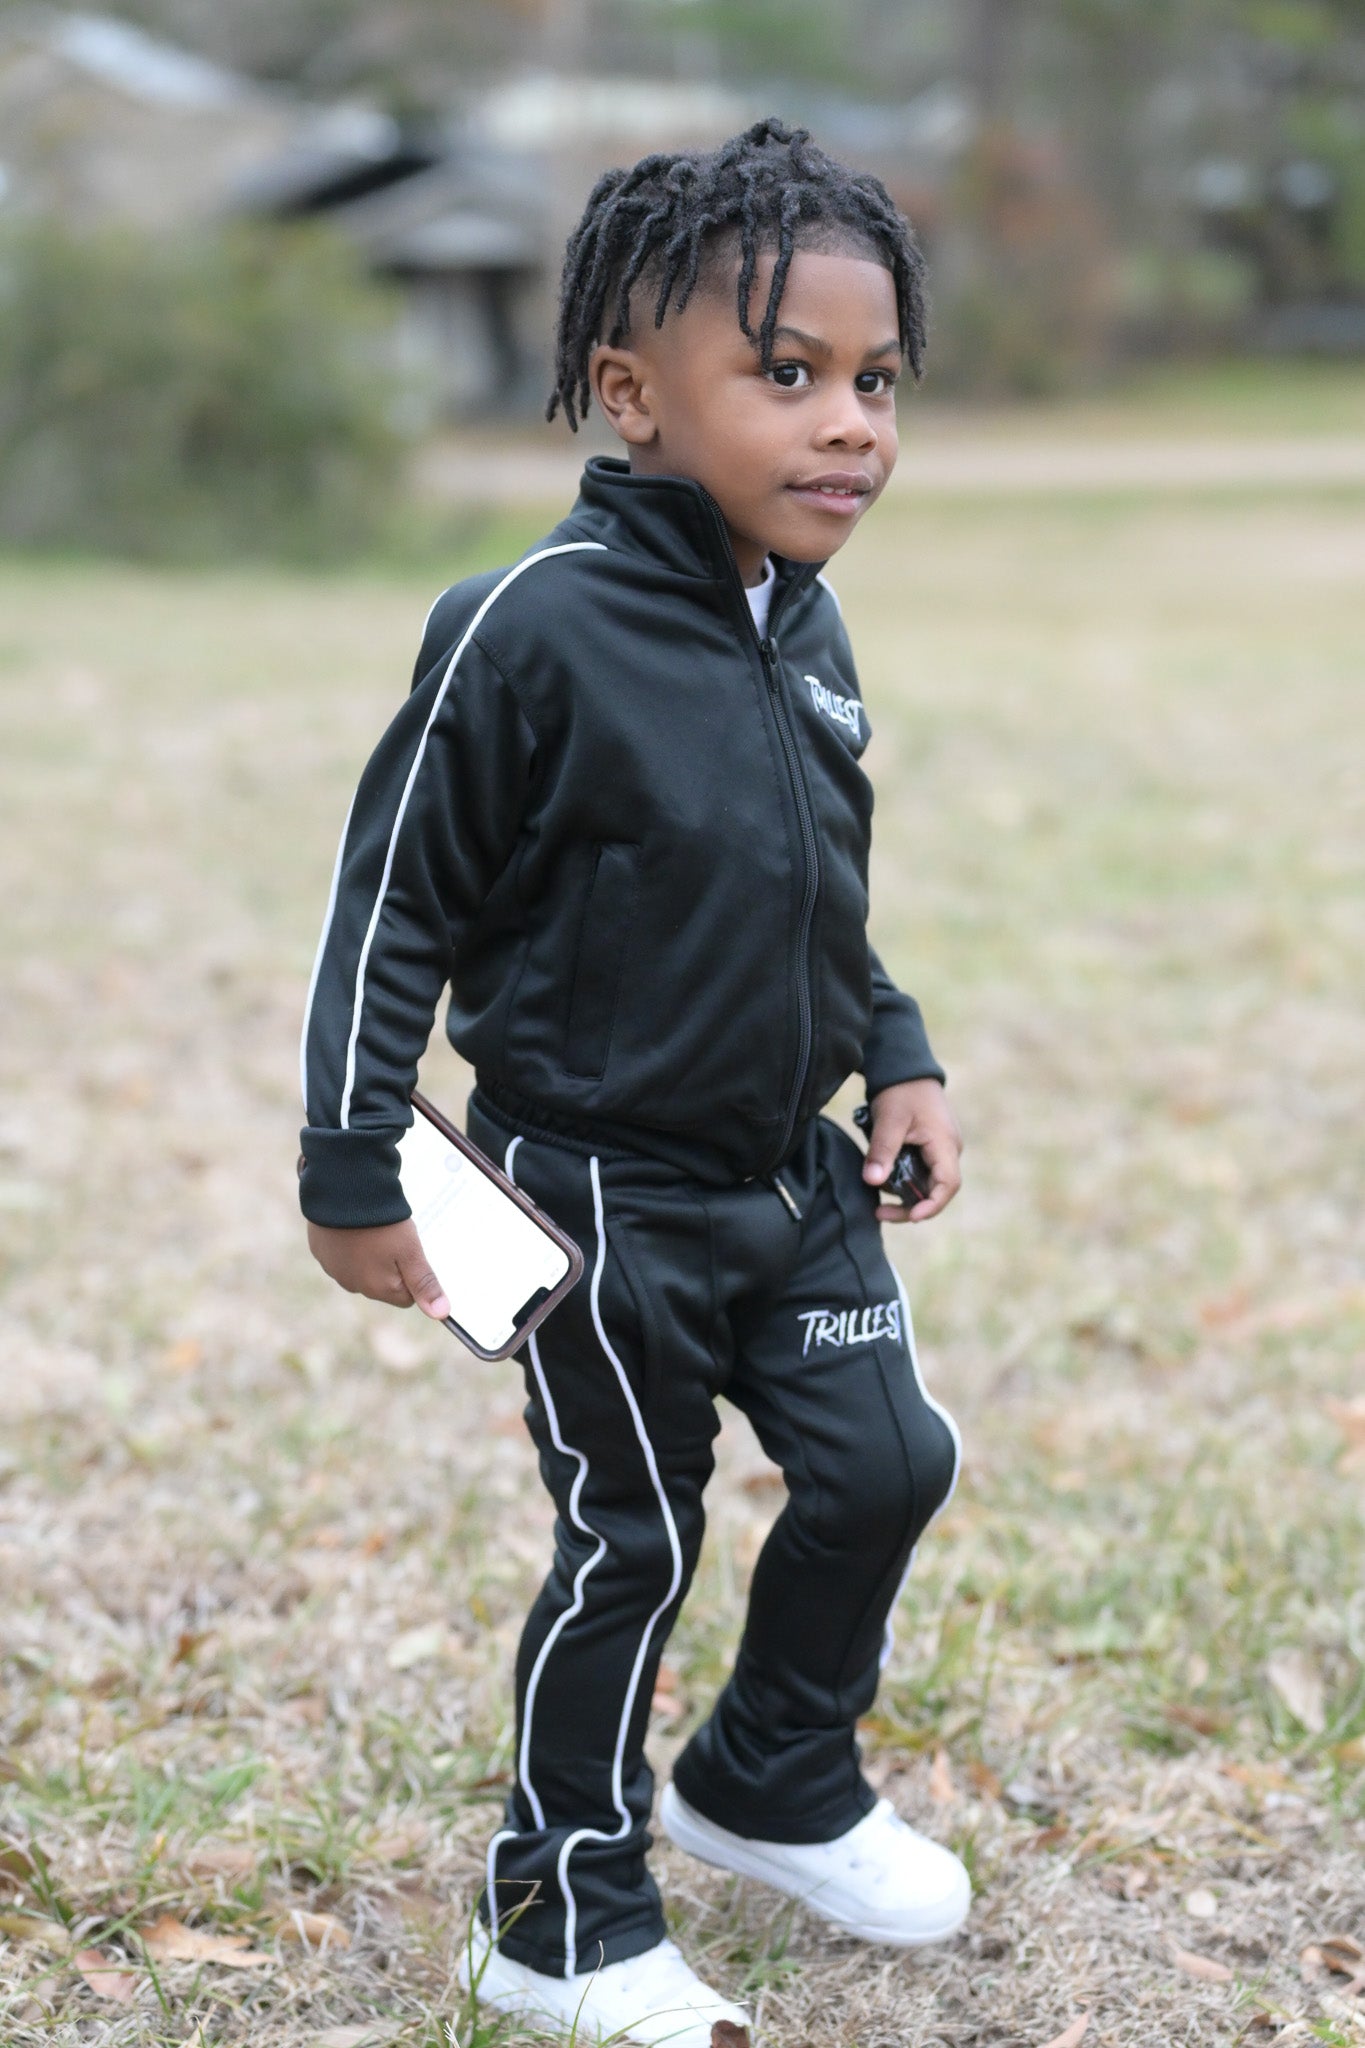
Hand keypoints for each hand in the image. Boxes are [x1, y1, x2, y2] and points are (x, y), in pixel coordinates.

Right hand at [306, 1217, 449, 1319]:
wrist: (343, 1191)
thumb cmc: (382, 1224)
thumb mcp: (410, 1251)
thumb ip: (424, 1283)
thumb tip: (441, 1314)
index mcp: (377, 1289)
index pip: (406, 1297)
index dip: (413, 1276)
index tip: (413, 1253)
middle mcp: (353, 1285)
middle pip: (382, 1284)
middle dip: (392, 1266)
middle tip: (395, 1238)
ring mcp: (334, 1269)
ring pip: (361, 1270)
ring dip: (369, 1256)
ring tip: (375, 1229)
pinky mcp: (321, 1251)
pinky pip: (341, 1255)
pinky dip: (349, 1244)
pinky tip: (355, 1225)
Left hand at [861, 1078, 962, 1223]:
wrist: (905, 1068)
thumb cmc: (900, 1091)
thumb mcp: (889, 1120)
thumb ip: (882, 1151)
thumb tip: (873, 1182)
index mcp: (944, 1144)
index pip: (948, 1185)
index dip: (931, 1205)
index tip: (910, 1216)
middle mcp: (948, 1149)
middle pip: (937, 1189)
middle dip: (910, 1205)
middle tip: (881, 1213)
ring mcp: (941, 1149)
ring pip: (927, 1182)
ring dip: (905, 1192)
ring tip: (877, 1191)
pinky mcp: (930, 1147)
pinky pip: (921, 1171)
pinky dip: (904, 1179)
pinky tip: (884, 1177)